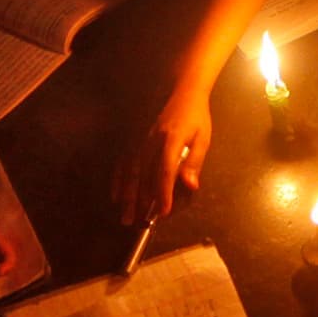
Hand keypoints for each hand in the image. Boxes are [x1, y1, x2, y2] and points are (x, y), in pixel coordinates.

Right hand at [113, 92, 212, 224]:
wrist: (183, 94)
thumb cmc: (196, 118)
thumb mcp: (202, 139)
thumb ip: (194, 162)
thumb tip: (190, 185)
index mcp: (171, 140)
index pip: (165, 171)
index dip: (163, 193)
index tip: (162, 212)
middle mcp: (152, 140)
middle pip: (142, 174)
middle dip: (137, 200)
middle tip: (134, 222)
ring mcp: (140, 139)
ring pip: (129, 171)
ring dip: (126, 194)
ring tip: (124, 215)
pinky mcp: (135, 138)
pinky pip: (122, 160)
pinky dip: (118, 179)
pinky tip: (115, 195)